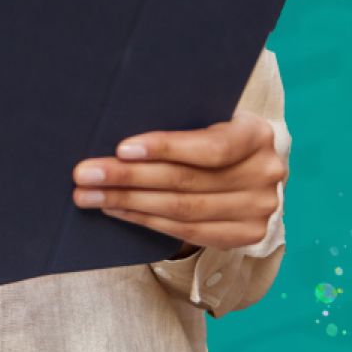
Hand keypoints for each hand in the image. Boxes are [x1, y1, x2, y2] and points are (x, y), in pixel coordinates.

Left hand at [71, 109, 285, 250]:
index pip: (211, 147)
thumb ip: (183, 119)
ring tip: (90, 195)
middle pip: (187, 181)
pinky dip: (146, 221)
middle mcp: (265, 173)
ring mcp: (259, 209)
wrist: (250, 169)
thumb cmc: (217, 132)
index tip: (121, 148)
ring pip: (182, 210)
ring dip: (128, 203)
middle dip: (129, 178)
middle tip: (85, 174)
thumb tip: (121, 133)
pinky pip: (188, 233)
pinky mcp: (245, 235)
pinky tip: (117, 210)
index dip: (166, 148)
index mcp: (257, 134)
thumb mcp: (211, 115)